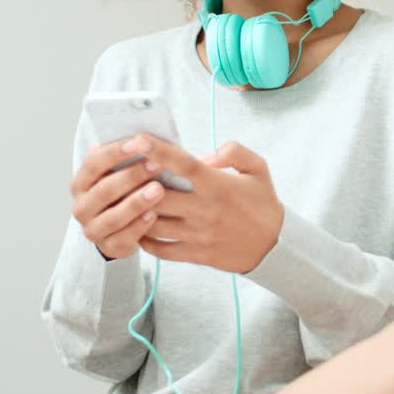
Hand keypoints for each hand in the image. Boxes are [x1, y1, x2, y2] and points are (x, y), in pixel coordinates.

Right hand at [69, 137, 174, 259]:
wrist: (121, 228)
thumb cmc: (124, 191)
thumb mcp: (120, 172)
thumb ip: (125, 156)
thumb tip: (141, 133)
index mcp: (81, 183)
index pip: (93, 164)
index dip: (115, 152)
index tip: (139, 142)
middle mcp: (81, 207)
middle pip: (104, 190)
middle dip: (132, 176)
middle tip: (157, 164)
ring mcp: (92, 230)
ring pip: (113, 216)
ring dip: (136, 202)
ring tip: (159, 190)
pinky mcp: (108, 248)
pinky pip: (124, 238)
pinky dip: (139, 226)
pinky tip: (154, 215)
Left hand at [72, 135, 284, 272]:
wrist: (275, 247)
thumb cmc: (263, 203)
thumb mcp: (258, 168)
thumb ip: (234, 152)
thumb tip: (204, 155)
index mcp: (218, 185)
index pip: (183, 164)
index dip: (157, 151)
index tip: (136, 139)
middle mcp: (205, 210)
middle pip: (158, 196)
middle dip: (135, 184)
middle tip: (118, 173)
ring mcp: (198, 234)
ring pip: (154, 224)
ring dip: (135, 211)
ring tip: (122, 200)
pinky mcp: (196, 254)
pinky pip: (160, 249)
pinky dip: (145, 238)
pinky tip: (139, 226)